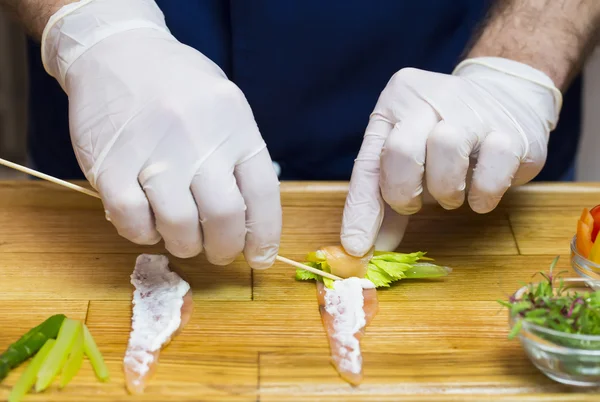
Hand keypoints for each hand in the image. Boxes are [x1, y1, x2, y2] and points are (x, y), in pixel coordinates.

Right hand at [41, 0, 280, 267]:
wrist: (117, 51)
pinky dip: (143, 233)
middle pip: (224, 216)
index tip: (259, 256)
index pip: (263, 193)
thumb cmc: (179, 85)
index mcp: (235, 126)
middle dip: (224, 248)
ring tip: (183, 238)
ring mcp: (154, 152)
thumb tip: (251, 217)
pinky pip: (132, 220)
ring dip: (185, 245)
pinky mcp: (111, 165)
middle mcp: (199, 139)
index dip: (265, 235)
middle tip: (217, 252)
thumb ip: (240, 154)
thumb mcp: (226, 106)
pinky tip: (148, 223)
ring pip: (179, 225)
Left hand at [341, 57, 561, 255]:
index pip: (369, 162)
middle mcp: (429, 99)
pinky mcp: (512, 130)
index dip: (361, 211)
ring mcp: (473, 109)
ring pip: (446, 149)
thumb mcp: (409, 159)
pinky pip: (491, 171)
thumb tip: (369, 247)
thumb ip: (387, 200)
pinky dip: (482, 193)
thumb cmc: (444, 135)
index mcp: (395, 103)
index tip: (357, 247)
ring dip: (445, 190)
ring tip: (451, 192)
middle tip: (414, 203)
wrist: (508, 95)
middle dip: (404, 191)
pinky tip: (481, 193)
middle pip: (401, 150)